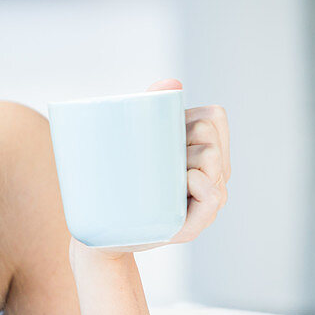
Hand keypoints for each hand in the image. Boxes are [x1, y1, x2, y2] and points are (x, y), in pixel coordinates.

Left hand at [71, 78, 229, 257]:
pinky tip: (187, 180)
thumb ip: (150, 109)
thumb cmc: (117, 183)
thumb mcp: (132, 143)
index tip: (163, 132)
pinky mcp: (194, 225)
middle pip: (208, 133)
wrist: (99, 232)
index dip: (189, 116)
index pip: (214, 116)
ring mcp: (205, 200)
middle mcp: (212, 175)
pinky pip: (214, 195)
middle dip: (184, 136)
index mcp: (201, 151)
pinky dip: (201, 183)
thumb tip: (171, 82)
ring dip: (187, 157)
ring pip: (212, 159)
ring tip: (163, 175)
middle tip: (157, 158)